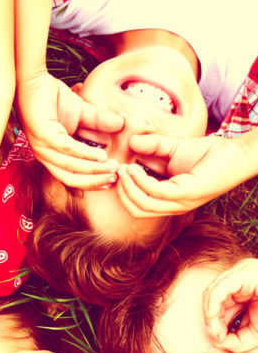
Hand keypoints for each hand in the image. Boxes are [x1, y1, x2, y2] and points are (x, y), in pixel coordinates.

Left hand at [16, 71, 122, 187]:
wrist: (35, 80)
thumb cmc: (53, 98)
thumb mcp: (82, 113)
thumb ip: (99, 121)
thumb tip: (121, 125)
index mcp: (53, 155)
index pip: (73, 177)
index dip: (92, 181)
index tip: (113, 180)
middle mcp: (45, 155)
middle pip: (71, 178)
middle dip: (95, 180)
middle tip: (115, 177)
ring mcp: (42, 146)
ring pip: (70, 166)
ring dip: (93, 169)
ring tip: (111, 167)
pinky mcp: (42, 134)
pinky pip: (66, 148)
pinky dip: (84, 154)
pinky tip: (101, 155)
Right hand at [116, 134, 245, 216]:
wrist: (236, 153)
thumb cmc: (209, 153)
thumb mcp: (173, 148)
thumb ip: (153, 146)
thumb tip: (130, 142)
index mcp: (168, 200)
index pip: (137, 206)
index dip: (123, 190)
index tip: (116, 170)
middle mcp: (173, 206)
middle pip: (136, 210)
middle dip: (122, 191)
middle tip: (116, 171)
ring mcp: (180, 202)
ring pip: (143, 204)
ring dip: (128, 187)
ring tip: (124, 168)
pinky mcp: (187, 194)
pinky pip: (156, 192)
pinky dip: (141, 180)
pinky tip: (135, 167)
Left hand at [203, 258, 257, 351]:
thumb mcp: (256, 333)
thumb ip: (237, 340)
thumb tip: (217, 341)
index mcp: (243, 285)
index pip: (217, 301)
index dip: (212, 321)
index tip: (217, 339)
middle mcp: (241, 275)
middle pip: (212, 296)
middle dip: (211, 319)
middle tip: (216, 337)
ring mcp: (243, 271)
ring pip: (212, 292)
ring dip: (211, 316)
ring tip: (218, 333)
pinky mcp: (244, 273)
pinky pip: (220, 289)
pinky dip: (213, 307)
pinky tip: (215, 321)